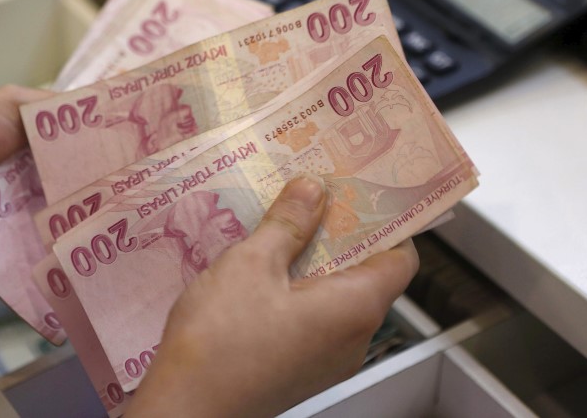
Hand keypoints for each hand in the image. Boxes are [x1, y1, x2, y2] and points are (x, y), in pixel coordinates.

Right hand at [126, 175, 418, 417]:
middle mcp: (354, 340)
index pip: (401, 257)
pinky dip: (300, 290)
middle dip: (340, 234)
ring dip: (314, 261)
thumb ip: (289, 223)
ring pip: (337, 297)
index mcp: (356, 309)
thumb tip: (313, 189)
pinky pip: (316, 319)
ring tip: (282, 229)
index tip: (359, 191)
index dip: (385, 220)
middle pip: (367, 274)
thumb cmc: (220, 339)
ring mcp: (328, 360)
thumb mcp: (252, 263)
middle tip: (310, 199)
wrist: (185, 408)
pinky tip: (264, 272)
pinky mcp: (301, 370)